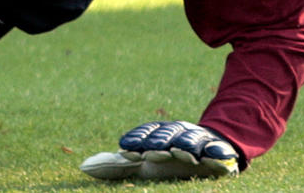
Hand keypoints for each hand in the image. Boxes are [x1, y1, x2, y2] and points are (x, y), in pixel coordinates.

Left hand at [80, 120, 239, 179]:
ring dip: (185, 145)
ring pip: (191, 141)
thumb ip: (115, 165)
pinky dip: (215, 153)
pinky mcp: (220, 153)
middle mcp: (178, 135)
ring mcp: (199, 142)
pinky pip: (219, 152)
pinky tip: (211, 157)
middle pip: (167, 136)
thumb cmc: (167, 158)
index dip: (137, 141)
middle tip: (151, 152)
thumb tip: (83, 168)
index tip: (126, 150)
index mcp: (158, 136)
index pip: (145, 135)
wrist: (210, 148)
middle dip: (158, 142)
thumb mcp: (142, 162)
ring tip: (179, 151)